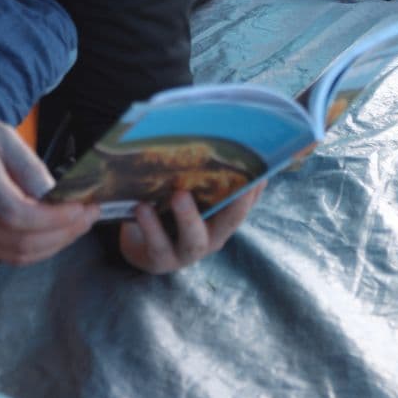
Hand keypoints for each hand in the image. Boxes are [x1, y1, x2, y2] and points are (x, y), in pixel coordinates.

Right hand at [0, 106, 98, 264]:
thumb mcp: (3, 135)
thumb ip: (30, 168)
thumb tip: (56, 196)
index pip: (17, 216)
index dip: (55, 219)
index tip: (83, 207)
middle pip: (21, 242)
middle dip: (64, 233)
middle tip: (89, 216)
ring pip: (15, 255)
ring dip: (53, 244)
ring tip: (77, 224)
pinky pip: (3, 254)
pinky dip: (34, 248)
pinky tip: (52, 231)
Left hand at [118, 181, 265, 274]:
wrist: (136, 243)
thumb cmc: (167, 209)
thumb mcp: (187, 194)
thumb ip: (200, 176)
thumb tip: (211, 137)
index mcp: (221, 221)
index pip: (243, 205)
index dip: (254, 192)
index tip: (262, 174)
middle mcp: (210, 239)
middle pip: (228, 223)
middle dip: (236, 205)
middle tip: (239, 186)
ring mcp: (186, 253)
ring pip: (192, 239)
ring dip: (188, 216)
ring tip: (179, 195)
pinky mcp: (160, 260)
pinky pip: (157, 244)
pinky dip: (150, 226)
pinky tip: (142, 207)